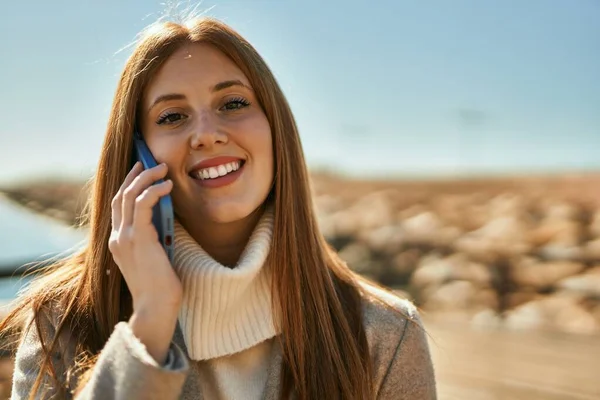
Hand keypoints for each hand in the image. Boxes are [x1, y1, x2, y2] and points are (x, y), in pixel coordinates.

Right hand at [109, 162, 181, 362]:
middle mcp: (116, 237)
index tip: (140, 171)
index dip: (128, 185)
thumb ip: (153, 237)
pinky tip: (168, 186)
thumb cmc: (160, 286)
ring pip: (129, 195)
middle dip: (136, 175)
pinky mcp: (138, 238)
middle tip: (151, 162)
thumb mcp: (153, 256)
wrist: (156, 307)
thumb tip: (166, 216)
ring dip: (147, 178)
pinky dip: (154, 191)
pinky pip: (143, 204)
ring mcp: (125, 237)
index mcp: (118, 242)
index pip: (118, 206)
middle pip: (120, 195)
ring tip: (164, 169)